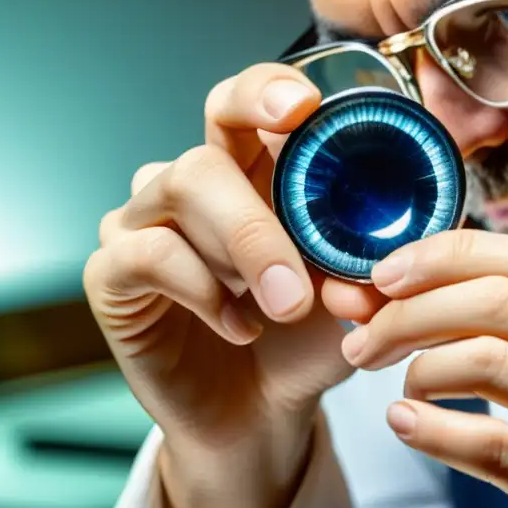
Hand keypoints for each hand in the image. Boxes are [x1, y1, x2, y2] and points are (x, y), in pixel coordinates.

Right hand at [83, 64, 383, 507]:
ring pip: (179, 188)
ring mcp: (148, 223)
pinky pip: (145, 252)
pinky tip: (238, 326)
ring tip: (286, 306)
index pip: (246, 103)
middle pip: (206, 147)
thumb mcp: (354, 300)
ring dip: (245, 249)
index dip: (267, 91)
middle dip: (260, 205)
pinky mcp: (114, 274)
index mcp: (254, 171)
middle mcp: (195, 185)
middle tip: (303, 262)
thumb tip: (392, 260)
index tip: (300, 108)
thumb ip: (373, 268)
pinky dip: (200, 287)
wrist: (258, 416)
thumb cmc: (304, 343)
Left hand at [343, 230, 507, 507]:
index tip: (390, 271)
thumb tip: (445, 287)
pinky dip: (429, 428)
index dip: (449, 255)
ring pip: (486, 363)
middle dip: (410, 310)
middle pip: (499, 302)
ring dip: (415, 366)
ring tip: (395, 382)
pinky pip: (490, 445)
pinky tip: (405, 423)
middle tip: (366, 334)